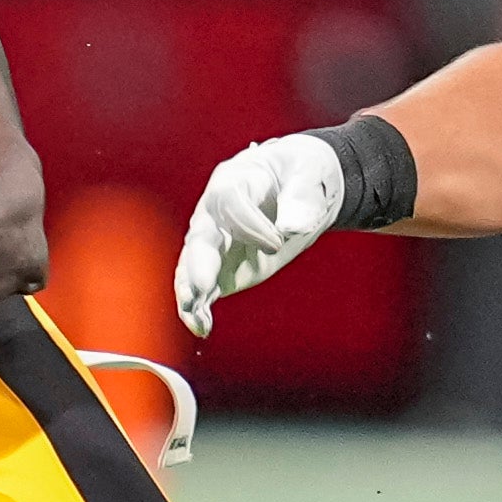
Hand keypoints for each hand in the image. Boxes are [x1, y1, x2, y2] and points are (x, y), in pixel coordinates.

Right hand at [174, 132, 346, 339]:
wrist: (301, 188)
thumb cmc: (302, 173)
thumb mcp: (310, 174)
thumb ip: (302, 198)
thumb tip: (292, 226)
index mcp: (233, 180)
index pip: (230, 202)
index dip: (250, 225)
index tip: (278, 242)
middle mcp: (215, 213)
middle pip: (200, 237)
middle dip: (199, 262)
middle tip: (202, 285)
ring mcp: (214, 243)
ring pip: (193, 266)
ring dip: (191, 292)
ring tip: (195, 316)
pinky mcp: (220, 269)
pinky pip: (203, 289)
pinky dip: (199, 309)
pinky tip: (203, 328)